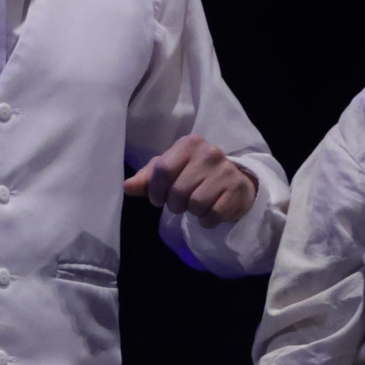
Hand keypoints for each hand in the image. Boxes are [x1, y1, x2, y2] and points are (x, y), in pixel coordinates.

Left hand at [124, 135, 257, 226]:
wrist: (233, 180)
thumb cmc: (194, 174)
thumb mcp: (169, 171)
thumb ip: (147, 179)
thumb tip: (128, 187)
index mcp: (189, 143)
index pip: (163, 170)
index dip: (156, 191)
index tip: (158, 199)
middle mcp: (209, 152)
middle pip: (178, 190)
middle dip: (175, 204)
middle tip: (182, 202)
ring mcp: (225, 171)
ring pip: (196, 204)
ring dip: (192, 212)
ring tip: (197, 205)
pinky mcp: (237, 189)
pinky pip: (213, 215)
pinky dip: (207, 220)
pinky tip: (210, 212)